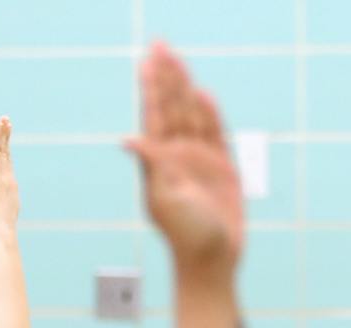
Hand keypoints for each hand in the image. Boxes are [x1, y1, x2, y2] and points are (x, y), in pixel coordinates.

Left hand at [126, 43, 243, 277]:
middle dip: (166, 77)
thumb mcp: (163, 198)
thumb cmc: (184, 233)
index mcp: (159, 160)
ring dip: (185, 88)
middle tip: (161, 46)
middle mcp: (177, 155)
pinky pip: (215, 134)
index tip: (147, 60)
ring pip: (192, 115)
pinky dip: (210, 114)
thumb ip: (152, 164)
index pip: (154, 114)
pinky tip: (204, 94)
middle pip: (172, 107)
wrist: (211, 259)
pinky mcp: (222, 170)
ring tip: (178, 60)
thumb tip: (128, 139)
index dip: (151, 87)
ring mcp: (199, 161)